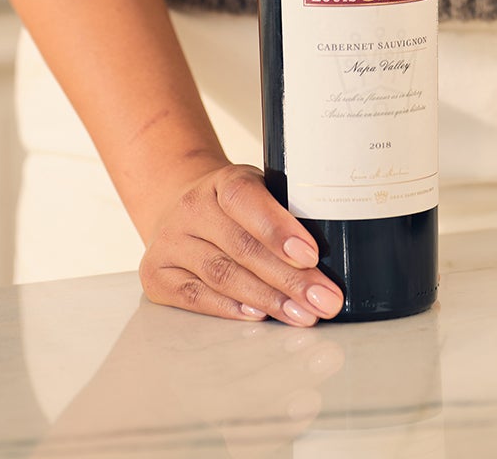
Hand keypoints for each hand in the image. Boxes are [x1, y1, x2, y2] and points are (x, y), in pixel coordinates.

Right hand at [139, 160, 344, 325]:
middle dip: (289, 278)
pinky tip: (258, 316)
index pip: (247, 200)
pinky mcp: (157, 275)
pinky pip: (195, 296)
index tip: (313, 255)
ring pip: (222, 274)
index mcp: (222, 181)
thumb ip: (288, 211)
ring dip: (267, 299)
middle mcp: (191, 208)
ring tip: (302, 315)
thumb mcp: (261, 192)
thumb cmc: (235, 208)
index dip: (279, 228)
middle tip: (324, 300)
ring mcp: (170, 242)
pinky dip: (228, 309)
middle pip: (242, 247)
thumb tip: (339, 249)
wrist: (179, 208)